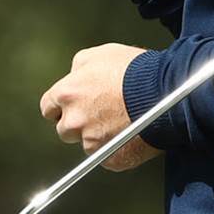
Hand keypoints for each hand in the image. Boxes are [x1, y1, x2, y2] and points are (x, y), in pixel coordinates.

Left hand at [40, 43, 159, 169]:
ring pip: (88, 144)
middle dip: (79, 122)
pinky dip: (118, 148)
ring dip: (99, 136)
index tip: (72, 106)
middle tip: (101, 113)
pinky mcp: (110, 159)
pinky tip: (132, 134)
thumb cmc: (135, 70)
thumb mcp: (101, 54)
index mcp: (66, 95)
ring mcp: (91, 143)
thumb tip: (75, 76)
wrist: (165, 91)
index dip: (61, 106)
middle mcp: (73, 122)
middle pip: (65, 129)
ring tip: (123, 122)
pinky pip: (108, 157)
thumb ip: (79, 68)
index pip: (48, 107)